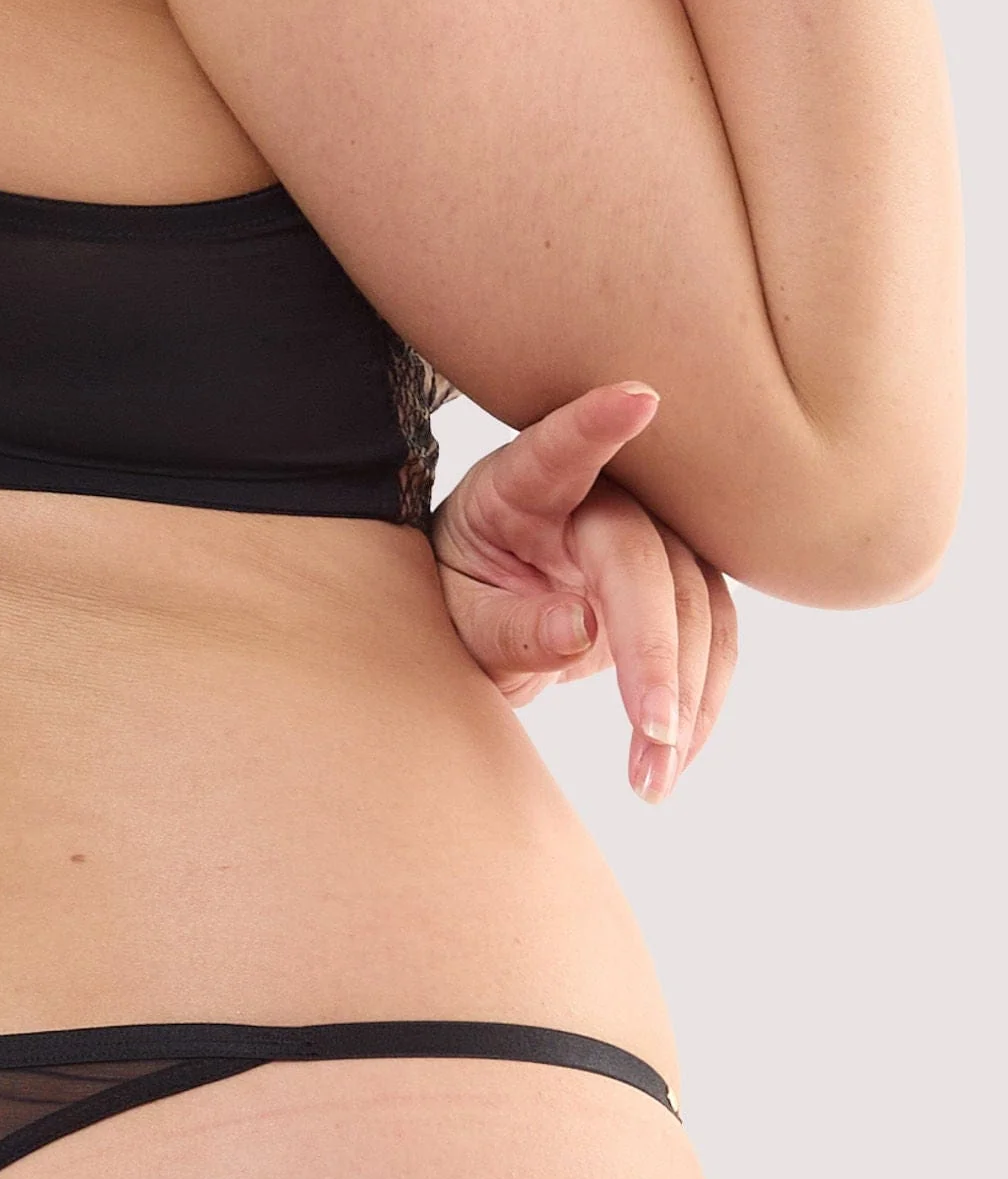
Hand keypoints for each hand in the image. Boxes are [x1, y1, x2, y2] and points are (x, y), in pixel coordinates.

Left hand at [431, 381, 736, 802]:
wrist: (495, 614)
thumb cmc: (466, 601)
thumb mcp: (463, 623)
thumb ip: (513, 628)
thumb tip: (583, 627)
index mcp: (519, 487)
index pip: (556, 447)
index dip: (595, 423)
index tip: (640, 398)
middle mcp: (595, 497)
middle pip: (642, 556)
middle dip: (653, 650)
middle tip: (651, 736)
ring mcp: (650, 532)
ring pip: (694, 601)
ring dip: (687, 696)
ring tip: (652, 781)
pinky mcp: (685, 577)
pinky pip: (716, 635)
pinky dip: (704, 702)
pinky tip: (677, 757)